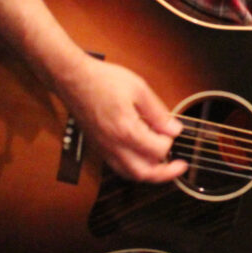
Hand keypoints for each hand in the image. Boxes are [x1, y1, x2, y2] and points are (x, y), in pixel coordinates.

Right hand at [57, 55, 185, 181]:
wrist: (72, 78)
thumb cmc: (102, 80)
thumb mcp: (139, 89)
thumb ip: (158, 113)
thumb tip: (174, 129)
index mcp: (125, 130)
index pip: (157, 150)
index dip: (170, 140)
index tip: (173, 129)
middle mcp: (113, 144)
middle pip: (143, 173)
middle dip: (165, 172)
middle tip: (179, 166)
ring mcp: (103, 148)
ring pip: (129, 174)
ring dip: (150, 173)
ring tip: (164, 165)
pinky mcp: (98, 147)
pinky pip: (118, 167)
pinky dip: (134, 168)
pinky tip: (143, 158)